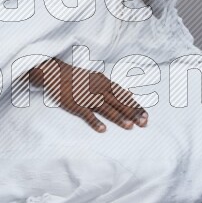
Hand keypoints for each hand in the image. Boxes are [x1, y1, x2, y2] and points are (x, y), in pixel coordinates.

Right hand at [28, 58, 148, 132]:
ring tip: (129, 126)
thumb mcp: (98, 77)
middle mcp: (98, 89)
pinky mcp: (75, 103)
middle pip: (118, 102)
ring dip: (118, 117)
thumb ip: (114, 87)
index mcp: (105, 83)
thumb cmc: (78, 77)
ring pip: (106, 108)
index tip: (146, 115)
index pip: (124, 96)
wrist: (55, 73)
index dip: (136, 106)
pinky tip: (103, 129)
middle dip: (132, 113)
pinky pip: (86, 114)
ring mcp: (87, 96)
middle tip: (143, 123)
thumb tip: (131, 93)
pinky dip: (95, 121)